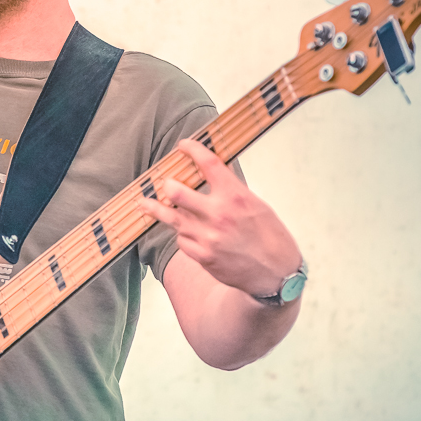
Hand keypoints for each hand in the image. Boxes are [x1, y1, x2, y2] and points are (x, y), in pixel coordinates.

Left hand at [139, 138, 300, 297]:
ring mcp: (208, 238)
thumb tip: (210, 176)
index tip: (184, 145)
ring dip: (160, 210)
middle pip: (176, 192)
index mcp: (236, 197)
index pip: (208, 163)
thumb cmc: (270, 237)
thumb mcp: (256, 205)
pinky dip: (183, 234)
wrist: (277, 275)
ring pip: (173, 218)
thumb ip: (231, 191)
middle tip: (164, 182)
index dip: (192, 149)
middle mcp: (219, 215)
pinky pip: (182, 240)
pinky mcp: (202, 257)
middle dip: (167, 185)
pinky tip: (188, 233)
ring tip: (144, 203)